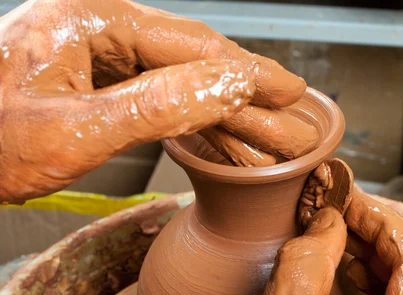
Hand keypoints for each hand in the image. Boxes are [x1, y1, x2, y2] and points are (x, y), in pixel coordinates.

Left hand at [0, 0, 316, 202]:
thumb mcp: (75, 128)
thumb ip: (158, 105)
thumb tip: (229, 85)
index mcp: (92, 18)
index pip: (194, 42)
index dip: (248, 69)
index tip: (289, 89)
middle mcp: (98, 27)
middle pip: (193, 56)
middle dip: (243, 90)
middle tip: (287, 112)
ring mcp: (95, 53)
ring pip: (178, 76)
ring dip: (221, 107)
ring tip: (262, 129)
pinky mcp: (92, 80)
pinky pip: (155, 92)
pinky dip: (189, 115)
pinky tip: (215, 128)